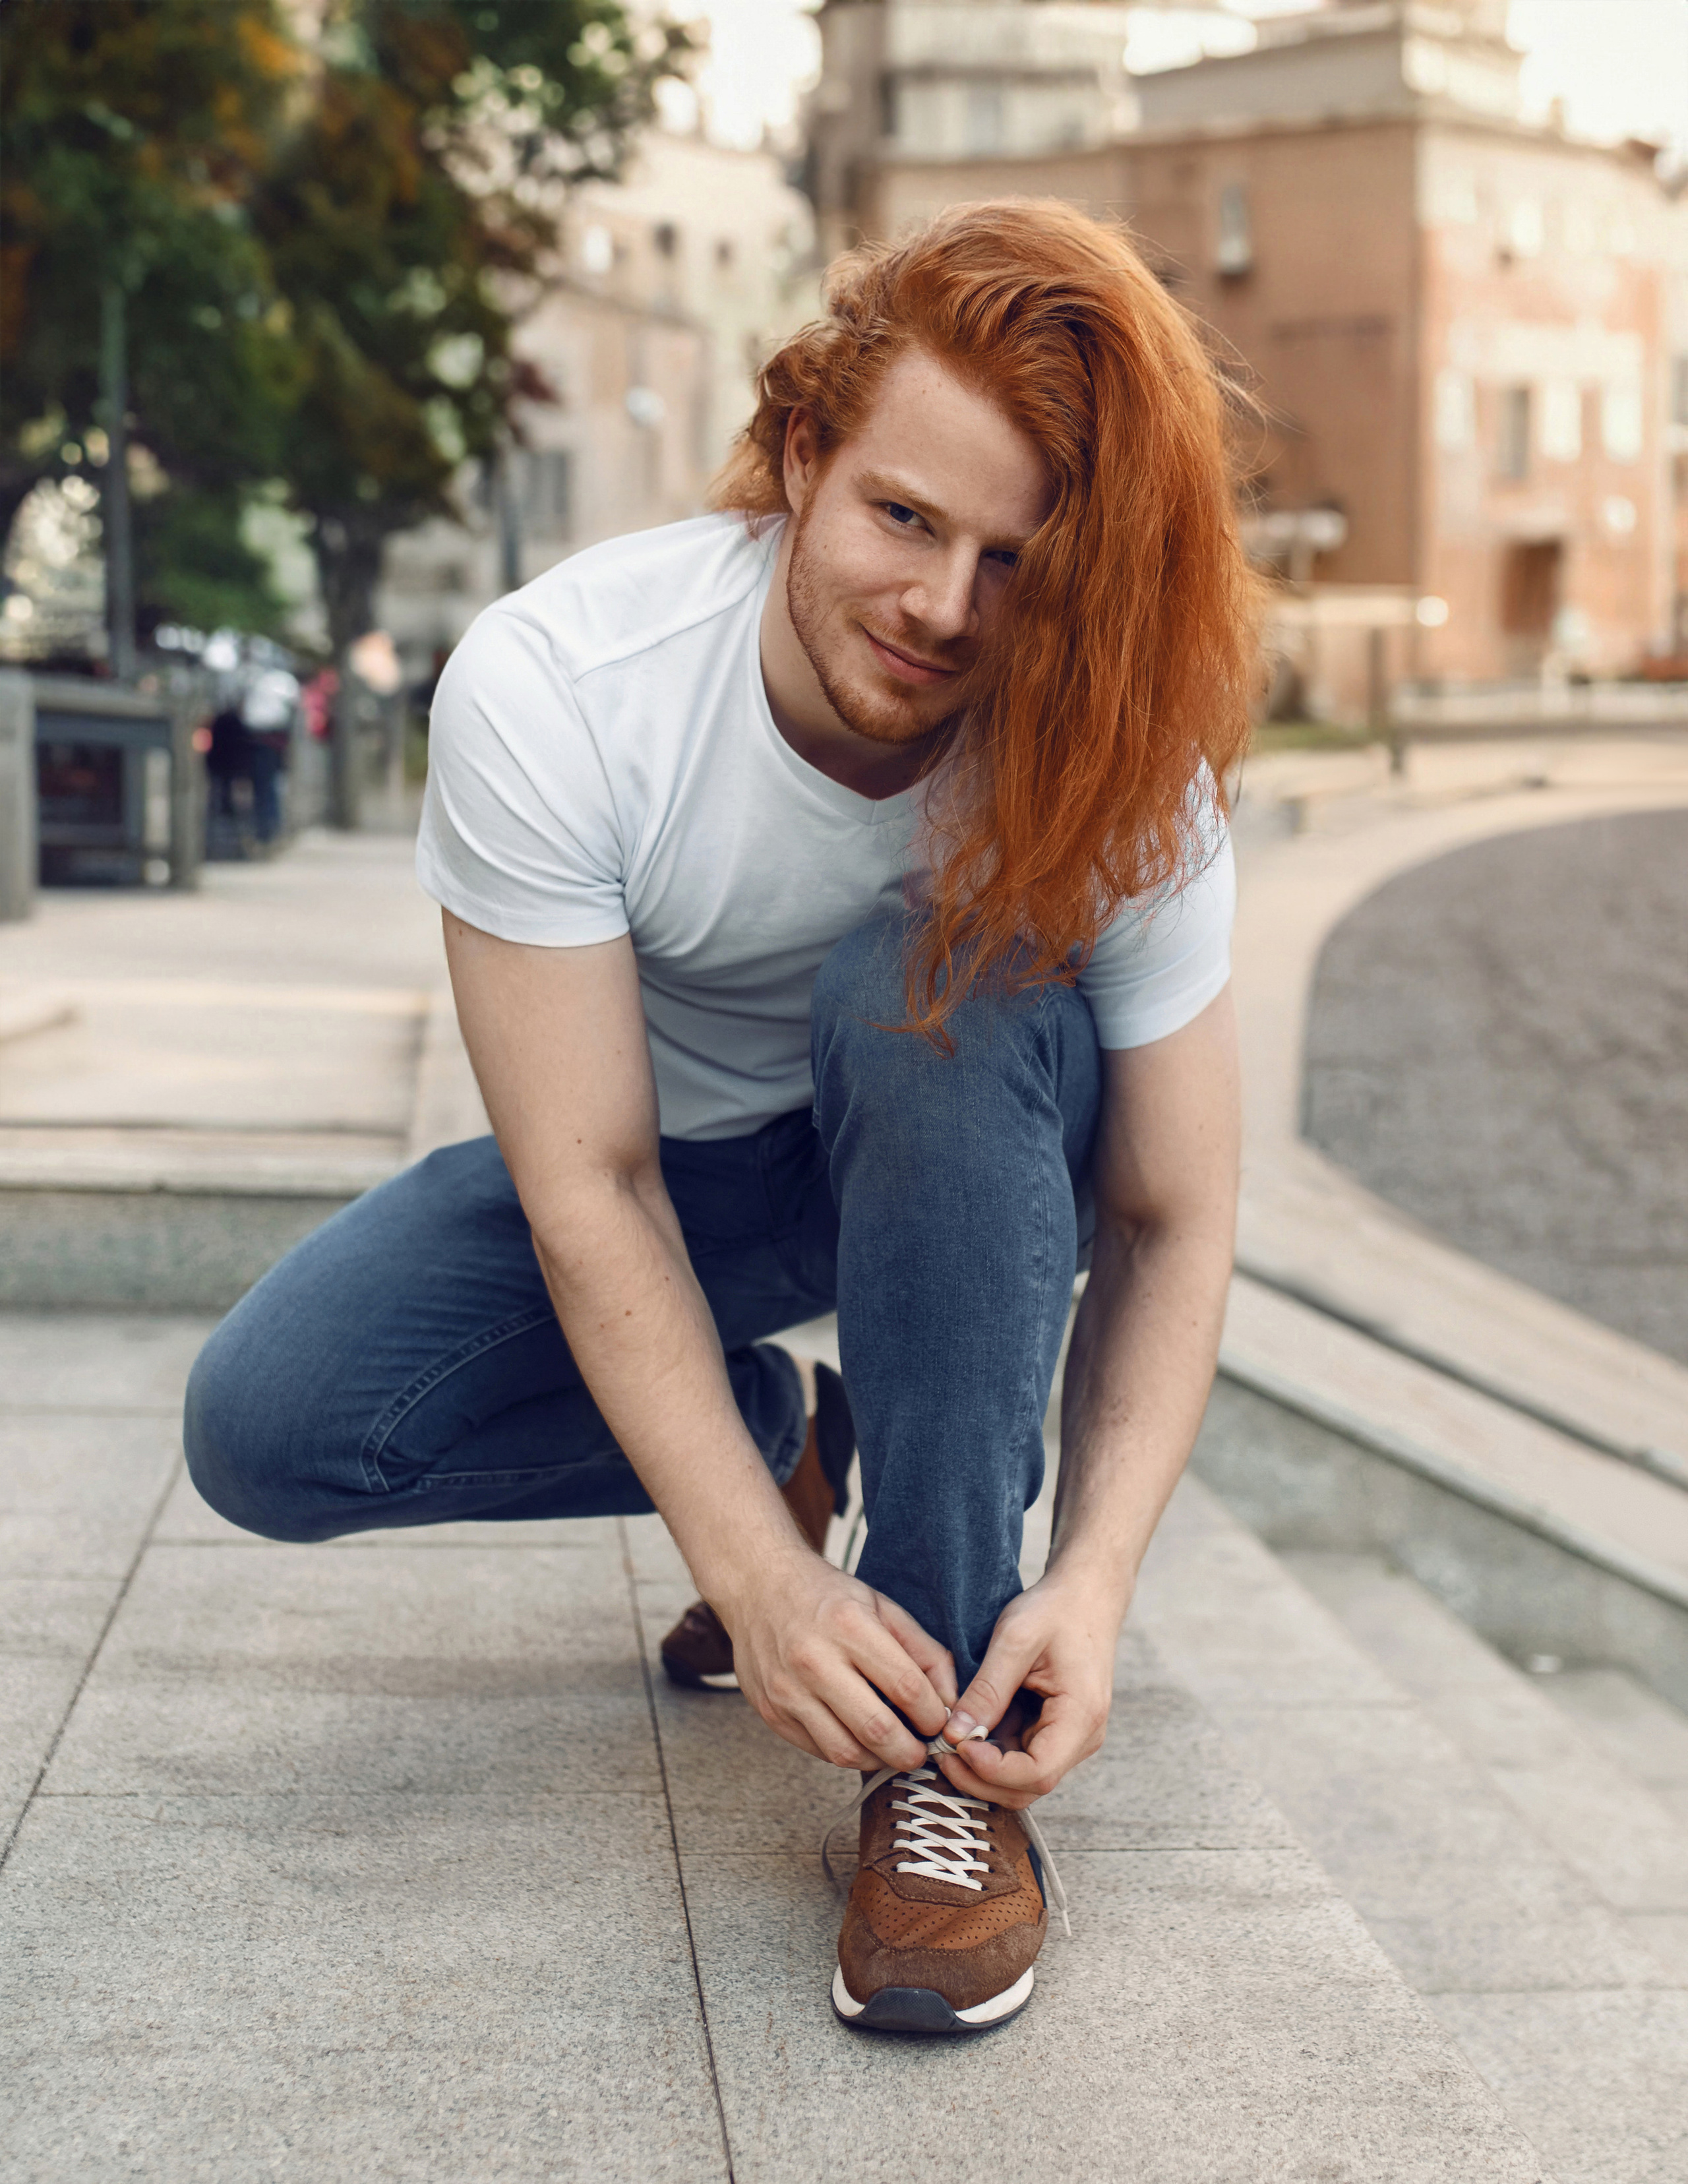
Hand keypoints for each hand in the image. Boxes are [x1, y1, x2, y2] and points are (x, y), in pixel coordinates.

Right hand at [717, 1546, 958, 1771]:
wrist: (758, 1585)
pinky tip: (859, 1740)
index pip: (906, 1687)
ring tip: (893, 1750)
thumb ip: (924, 1652)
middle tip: (924, 1751)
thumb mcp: (883, 1607)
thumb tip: (953, 1702)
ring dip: (879, 1761)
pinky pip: (818, 1751)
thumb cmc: (828, 1597)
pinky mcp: (770, 1712)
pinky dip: (846, 1753)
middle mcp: (814, 1660)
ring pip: (845, 1752)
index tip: (941, 1722)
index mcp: (849, 1626)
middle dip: (911, 1751)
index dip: (933, 1715)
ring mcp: (787, 1690)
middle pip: (876, 1729)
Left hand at [932, 1572, 1122, 1809]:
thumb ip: (987, 1689)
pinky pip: (1021, 1756)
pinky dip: (991, 1752)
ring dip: (982, 1769)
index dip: (993, 1771)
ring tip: (947, 1740)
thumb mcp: (1015, 1639)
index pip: (1038, 1773)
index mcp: (1081, 1715)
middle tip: (940, 1752)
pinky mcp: (1055, 1730)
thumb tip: (955, 1734)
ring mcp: (1070, 1737)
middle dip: (981, 1779)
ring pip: (1022, 1777)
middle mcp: (1082, 1737)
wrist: (1087, 1594)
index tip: (957, 1746)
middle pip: (1028, 1785)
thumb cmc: (1057, 1609)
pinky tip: (966, 1730)